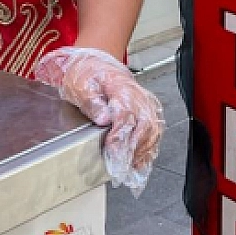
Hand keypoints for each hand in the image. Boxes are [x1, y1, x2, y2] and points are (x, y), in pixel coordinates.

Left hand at [33, 46, 164, 193]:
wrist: (96, 64)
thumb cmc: (87, 74)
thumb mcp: (81, 84)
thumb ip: (92, 102)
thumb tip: (103, 118)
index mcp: (121, 87)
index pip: (126, 115)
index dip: (120, 136)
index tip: (112, 151)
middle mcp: (138, 96)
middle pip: (144, 126)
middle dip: (134, 150)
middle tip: (122, 168)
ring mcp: (145, 103)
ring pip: (152, 131)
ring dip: (143, 152)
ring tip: (131, 170)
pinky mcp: (147, 111)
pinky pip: (154, 131)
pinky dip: (149, 149)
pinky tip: (141, 162)